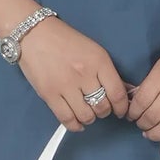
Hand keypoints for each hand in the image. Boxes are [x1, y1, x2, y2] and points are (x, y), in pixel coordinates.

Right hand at [16, 16, 131, 130]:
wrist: (35, 34)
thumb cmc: (65, 40)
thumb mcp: (93, 50)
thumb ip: (108, 71)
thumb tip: (124, 92)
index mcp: (99, 61)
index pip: (117, 93)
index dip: (121, 107)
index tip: (120, 111)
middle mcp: (84, 74)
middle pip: (102, 107)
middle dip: (104, 112)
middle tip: (100, 109)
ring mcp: (66, 85)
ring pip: (86, 115)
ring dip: (90, 118)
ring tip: (87, 113)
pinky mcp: (49, 94)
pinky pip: (66, 118)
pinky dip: (74, 125)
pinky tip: (77, 123)